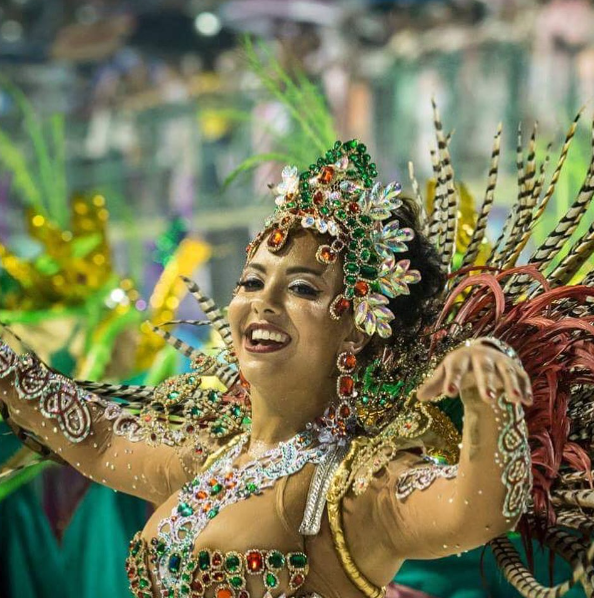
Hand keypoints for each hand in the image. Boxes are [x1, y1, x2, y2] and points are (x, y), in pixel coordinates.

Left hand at [416, 341, 532, 406]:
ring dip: (511, 385)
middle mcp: (481, 357)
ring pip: (506, 372)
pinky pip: (522, 378)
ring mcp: (500, 362)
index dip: (453, 380)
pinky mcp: (515, 369)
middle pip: (484, 369)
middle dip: (486, 383)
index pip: (455, 369)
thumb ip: (435, 384)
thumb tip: (419, 397)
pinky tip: (527, 402)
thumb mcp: (446, 372)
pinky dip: (525, 389)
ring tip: (515, 400)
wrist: (481, 352)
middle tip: (488, 399)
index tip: (449, 394)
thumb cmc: (459, 367)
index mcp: (461, 358)